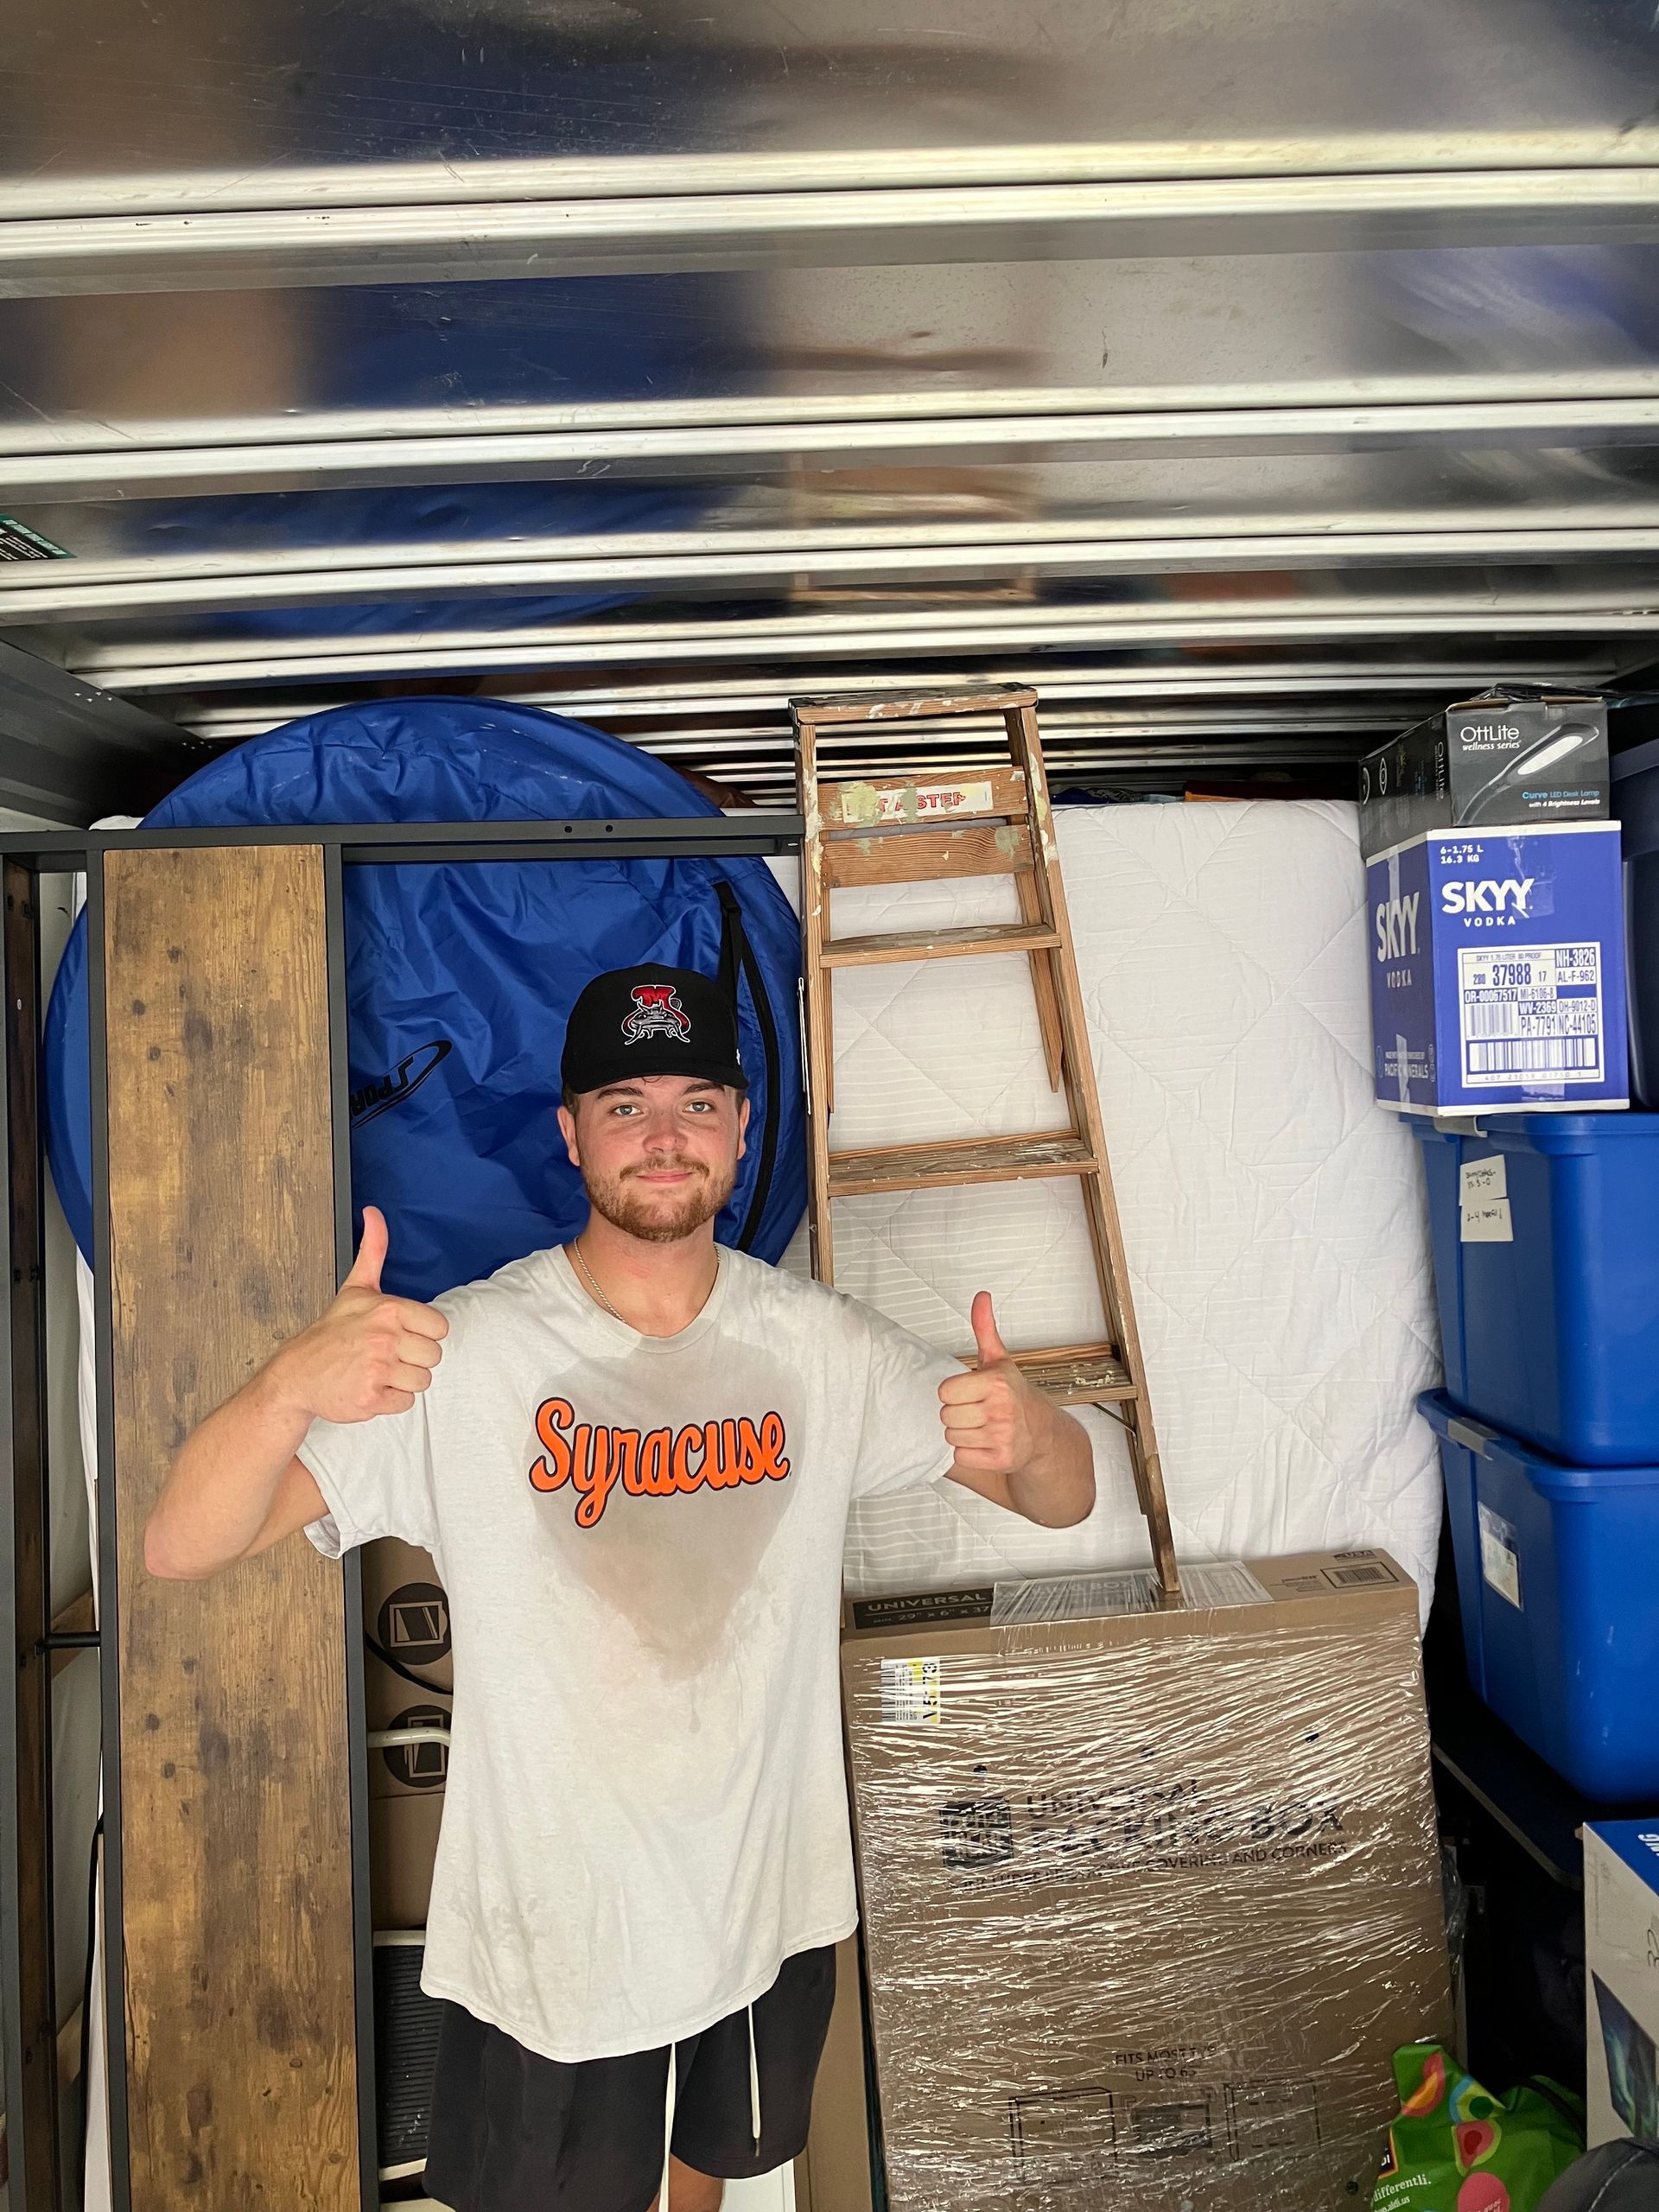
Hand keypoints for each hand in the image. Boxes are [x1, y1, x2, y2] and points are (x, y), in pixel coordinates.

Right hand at [268, 1206, 448, 1424]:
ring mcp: (377, 1371)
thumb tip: (373, 1212)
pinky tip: (370, 1386)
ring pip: (423, 1381)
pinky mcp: (371, 1399)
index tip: (400, 1333)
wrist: (295, 1375)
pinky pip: (406, 1403)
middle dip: (413, 1358)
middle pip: (434, 1356)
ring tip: (377, 1370)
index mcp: (388, 1310)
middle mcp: (384, 1339)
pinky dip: (390, 1400)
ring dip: (403, 1380)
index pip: (440, 1328)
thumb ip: (373, 1249)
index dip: (422, 1333)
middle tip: (386, 1354)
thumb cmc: (330, 1333)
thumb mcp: (356, 1287)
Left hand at [937, 1292, 1042, 1479]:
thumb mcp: (998, 1359)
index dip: (954, 1392)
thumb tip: (981, 1296)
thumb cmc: (1013, 1393)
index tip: (971, 1392)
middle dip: (957, 1414)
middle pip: (946, 1416)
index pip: (945, 1391)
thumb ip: (984, 1327)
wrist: (1041, 1431)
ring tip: (982, 1426)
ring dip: (963, 1434)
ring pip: (952, 1437)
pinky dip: (969, 1453)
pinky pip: (961, 1457)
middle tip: (977, 1410)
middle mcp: (1002, 1409)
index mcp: (996, 1382)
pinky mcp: (1002, 1459)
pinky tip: (986, 1443)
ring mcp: (1003, 1435)